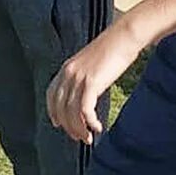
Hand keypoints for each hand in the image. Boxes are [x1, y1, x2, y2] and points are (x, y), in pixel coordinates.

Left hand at [46, 23, 142, 143]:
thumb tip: (86, 95)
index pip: (52, 94)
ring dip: (79, 129)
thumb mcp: (92, 63)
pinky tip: (97, 127)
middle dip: (69, 126)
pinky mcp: (91, 82)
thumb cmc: (113, 49)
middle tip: (80, 137)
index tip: (59, 125)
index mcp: (66, 67)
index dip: (53, 112)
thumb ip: (85, 77)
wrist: (124, 36)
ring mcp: (78, 77)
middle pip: (60, 108)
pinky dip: (90, 122)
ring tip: (89, 138)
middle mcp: (68, 72)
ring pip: (71, 112)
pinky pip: (85, 110)